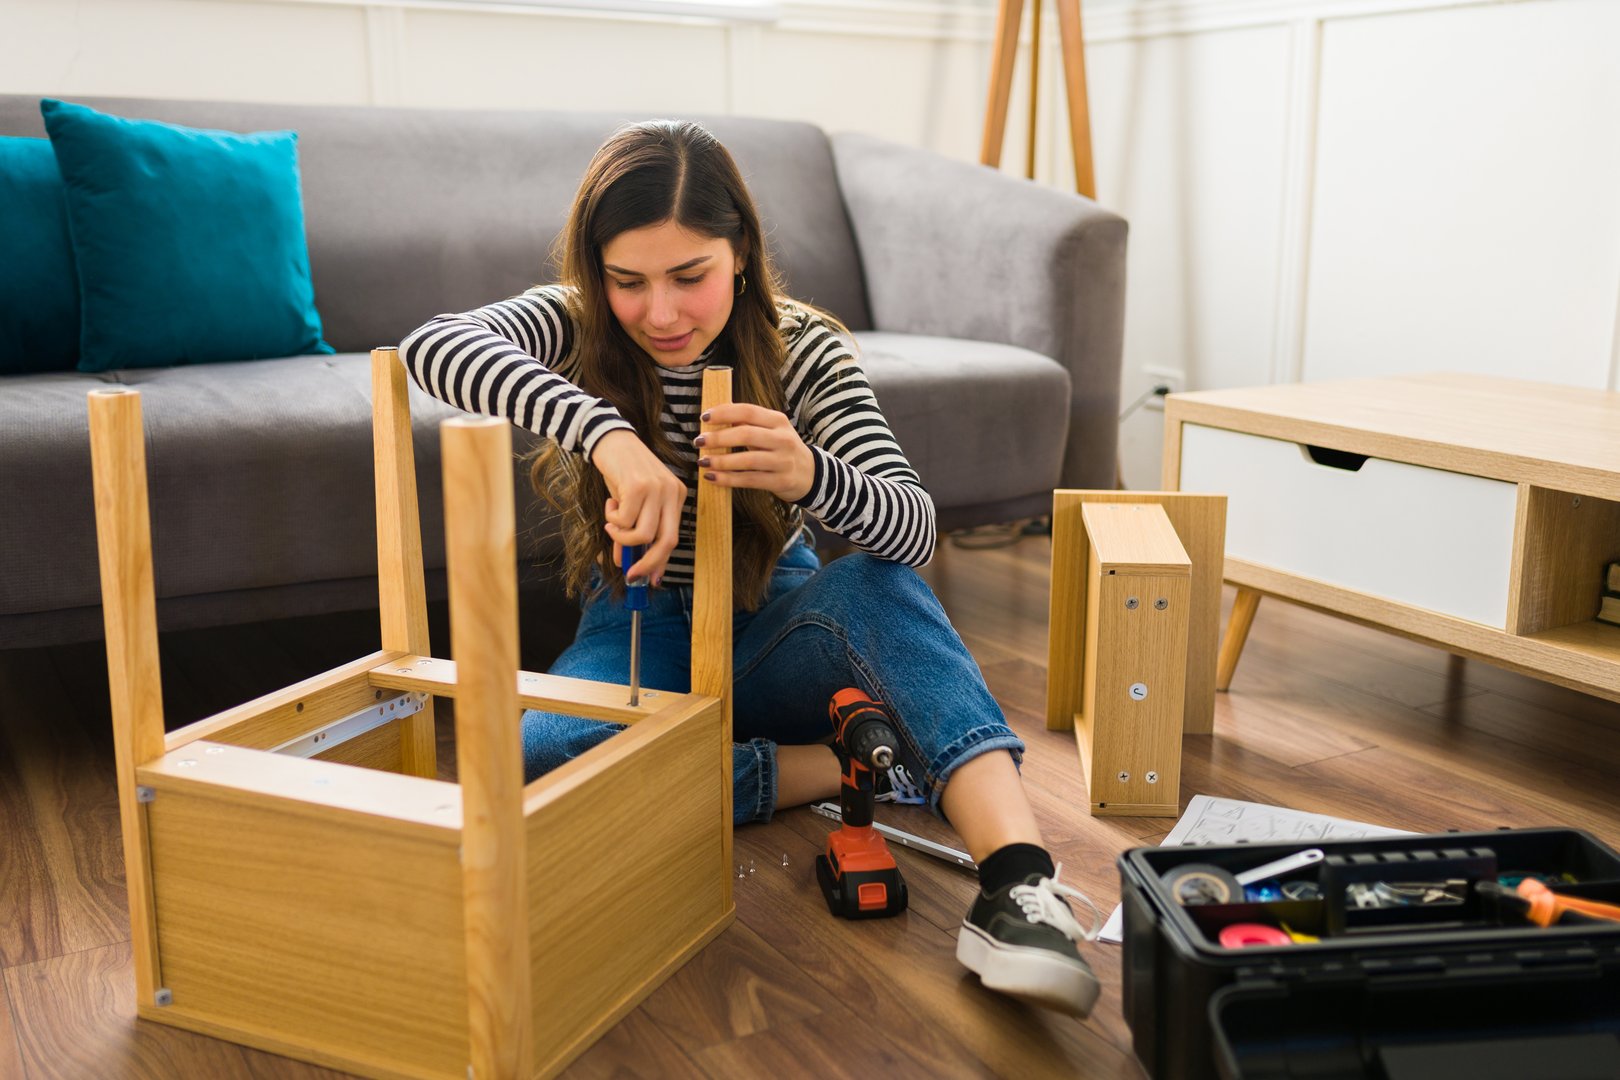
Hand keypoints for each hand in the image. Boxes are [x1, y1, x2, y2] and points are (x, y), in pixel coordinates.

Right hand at [589, 429, 684, 584]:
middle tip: (630, 573)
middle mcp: (671, 493)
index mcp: (676, 496)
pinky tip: (610, 503)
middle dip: (648, 563)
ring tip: (611, 525)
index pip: (674, 537)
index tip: (650, 579)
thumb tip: (624, 562)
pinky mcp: (638, 486)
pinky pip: (624, 520)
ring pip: (644, 534)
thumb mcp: (630, 503)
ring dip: (622, 538)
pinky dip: (612, 519)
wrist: (609, 438)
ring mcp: (657, 489)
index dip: (661, 561)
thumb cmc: (621, 472)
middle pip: (667, 541)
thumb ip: (631, 531)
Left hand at [694, 403, 814, 502]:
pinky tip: (712, 477)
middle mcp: (783, 439)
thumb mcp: (772, 431)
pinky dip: (728, 479)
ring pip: (747, 460)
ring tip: (703, 461)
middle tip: (699, 441)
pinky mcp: (780, 481)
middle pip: (746, 434)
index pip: (748, 411)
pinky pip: (749, 480)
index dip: (724, 413)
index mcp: (778, 421)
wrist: (811, 474)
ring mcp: (783, 461)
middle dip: (718, 438)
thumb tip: (717, 416)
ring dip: (721, 461)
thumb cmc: (782, 449)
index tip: (705, 417)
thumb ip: (749, 423)